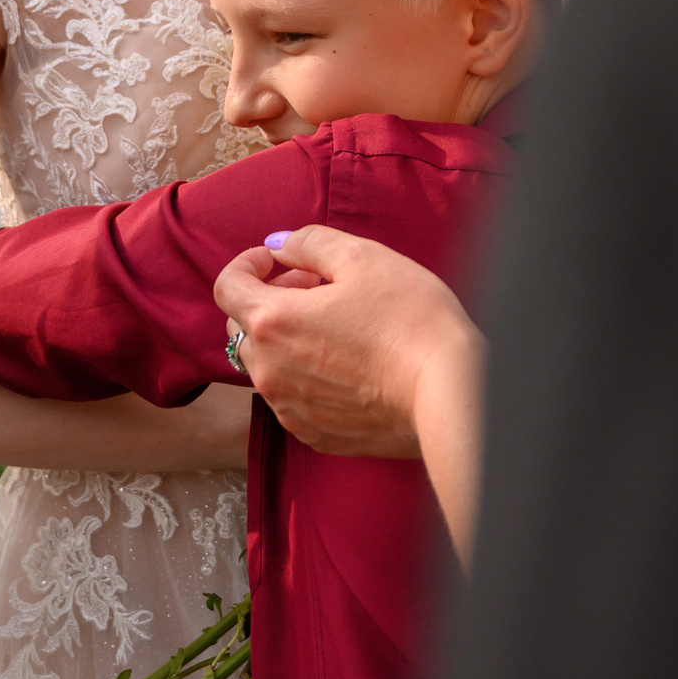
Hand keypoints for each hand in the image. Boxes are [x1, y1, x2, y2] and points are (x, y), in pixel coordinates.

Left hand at [215, 226, 479, 459]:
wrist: (450, 392)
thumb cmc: (409, 319)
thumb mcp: (362, 257)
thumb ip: (309, 244)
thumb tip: (279, 245)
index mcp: (272, 322)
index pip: (226, 287)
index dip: (247, 264)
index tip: (276, 259)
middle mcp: (269, 372)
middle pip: (241, 326)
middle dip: (268, 298)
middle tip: (316, 287)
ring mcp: (290, 409)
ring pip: (266, 364)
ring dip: (285, 338)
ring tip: (336, 325)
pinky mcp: (315, 434)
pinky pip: (291, 398)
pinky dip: (304, 375)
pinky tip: (346, 363)